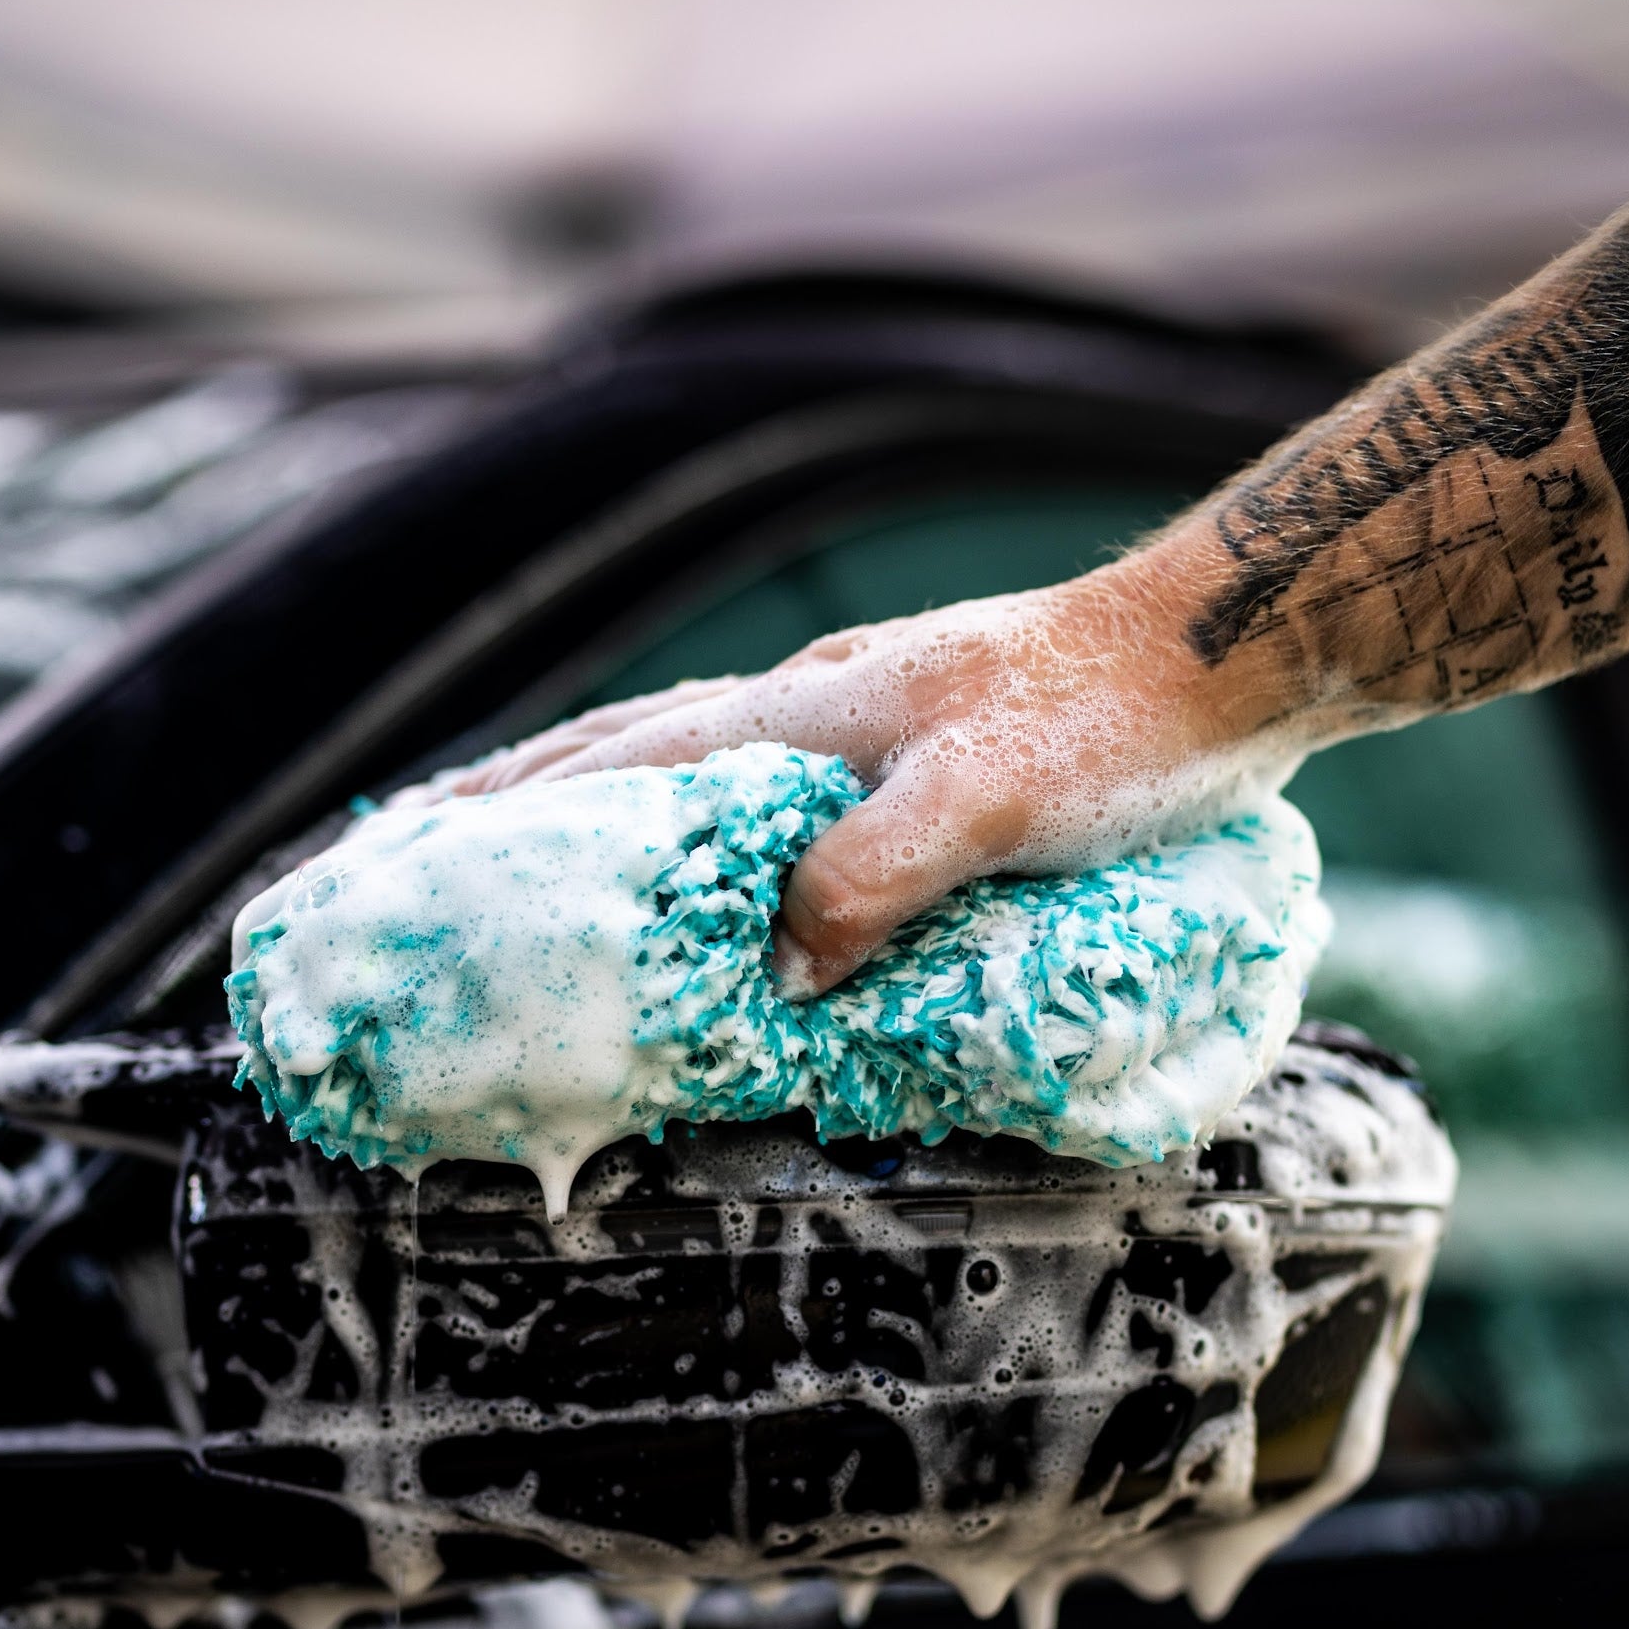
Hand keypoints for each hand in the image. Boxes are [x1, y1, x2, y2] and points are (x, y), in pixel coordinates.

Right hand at [423, 538, 1310, 994]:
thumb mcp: (988, 806)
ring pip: (676, 765)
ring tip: (513, 855)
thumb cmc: (1112, 723)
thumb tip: (773, 972)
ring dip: (584, 807)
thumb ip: (872, 878)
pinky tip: (698, 863)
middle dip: (509, 806)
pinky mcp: (903, 753)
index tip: (408, 860)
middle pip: (616, 755)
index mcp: (794, 717)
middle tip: (412, 858)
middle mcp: (802, 711)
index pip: (611, 771)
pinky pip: (750, 793)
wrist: (1220, 656)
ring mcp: (849, 725)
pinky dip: (685, 822)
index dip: (507, 819)